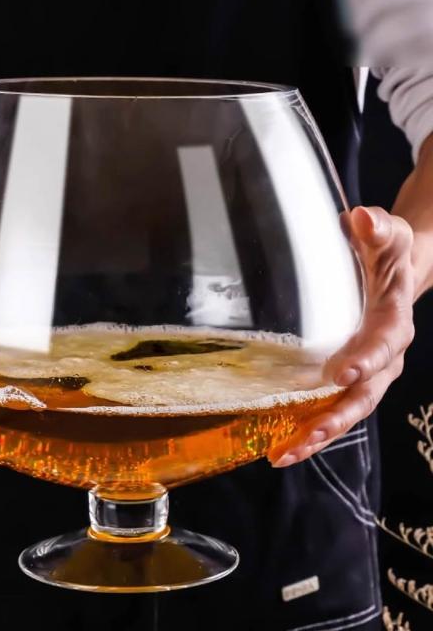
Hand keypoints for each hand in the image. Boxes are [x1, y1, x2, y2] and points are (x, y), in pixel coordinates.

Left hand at [268, 206, 414, 466]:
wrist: (396, 272)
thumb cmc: (385, 252)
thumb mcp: (385, 235)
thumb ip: (376, 229)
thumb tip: (360, 219)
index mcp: (392, 320)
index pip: (384, 342)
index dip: (367, 359)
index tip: (342, 373)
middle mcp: (383, 355)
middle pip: (365, 394)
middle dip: (337, 417)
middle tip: (307, 437)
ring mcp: (366, 373)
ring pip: (345, 410)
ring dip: (316, 435)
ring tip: (282, 455)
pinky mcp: (346, 380)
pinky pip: (330, 408)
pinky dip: (307, 428)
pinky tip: (278, 445)